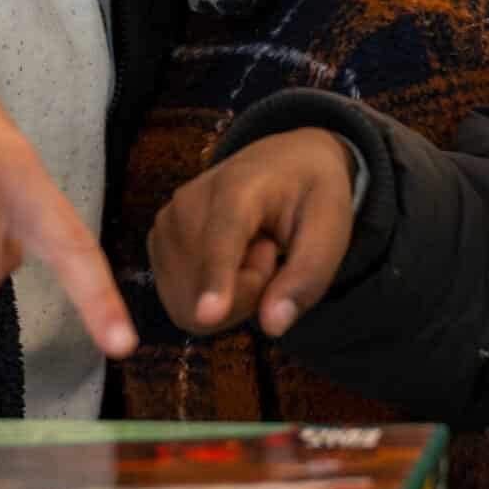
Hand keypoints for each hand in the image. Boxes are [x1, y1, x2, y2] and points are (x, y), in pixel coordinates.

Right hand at [150, 128, 357, 338]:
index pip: (222, 238)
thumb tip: (273, 325)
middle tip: (271, 252)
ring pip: (189, 304)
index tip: (209, 314)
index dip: (215, 279)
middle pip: (206, 289)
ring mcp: (166, 222)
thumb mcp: (332, 228)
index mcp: (239, 186)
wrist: (284, 163)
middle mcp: (189, 200)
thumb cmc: (311, 194)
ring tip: (252, 252)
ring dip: (231, 298)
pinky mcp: (157, 243)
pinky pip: (181, 305)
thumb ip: (307, 277)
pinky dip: (212, 298)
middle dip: (248, 293)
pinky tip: (231, 262)